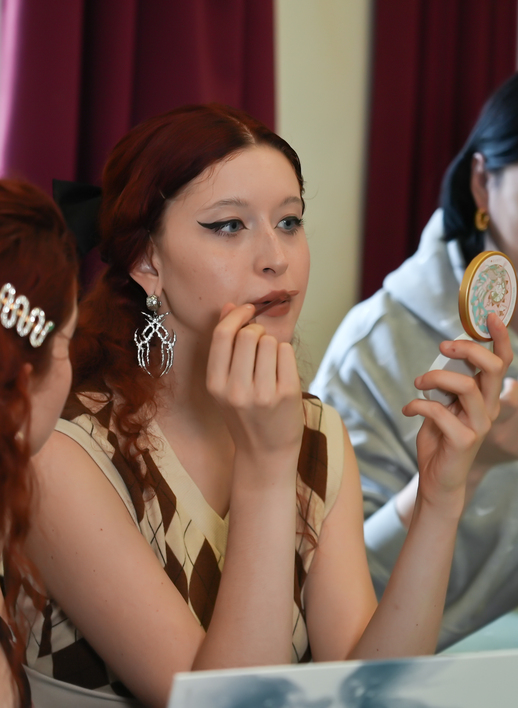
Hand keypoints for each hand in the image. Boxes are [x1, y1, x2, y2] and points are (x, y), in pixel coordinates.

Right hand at [206, 303, 303, 462]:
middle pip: (248, 334)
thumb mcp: (225, 384)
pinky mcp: (286, 395)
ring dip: (272, 345)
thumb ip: (225, 346)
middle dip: (256, 331)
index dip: (235, 315)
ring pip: (270, 342)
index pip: (222, 336)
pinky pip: (287, 352)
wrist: (265, 452)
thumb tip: (229, 306)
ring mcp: (262, 394)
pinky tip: (281, 372)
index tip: (246, 310)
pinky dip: (285, 355)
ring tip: (270, 365)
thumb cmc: (244, 414)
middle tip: (260, 343)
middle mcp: (236, 390)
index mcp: (215, 385)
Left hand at [402, 314, 511, 516]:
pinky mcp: (464, 440)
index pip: (503, 363)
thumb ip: (447, 384)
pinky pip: (439, 411)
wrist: (437, 479)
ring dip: (436, 377)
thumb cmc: (439, 439)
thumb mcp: (444, 405)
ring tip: (418, 382)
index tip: (490, 316)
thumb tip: (443, 354)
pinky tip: (408, 408)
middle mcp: (488, 409)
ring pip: (466, 386)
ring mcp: (479, 425)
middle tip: (443, 345)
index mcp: (486, 397)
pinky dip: (419, 404)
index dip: (501, 338)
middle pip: (493, 368)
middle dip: (469, 349)